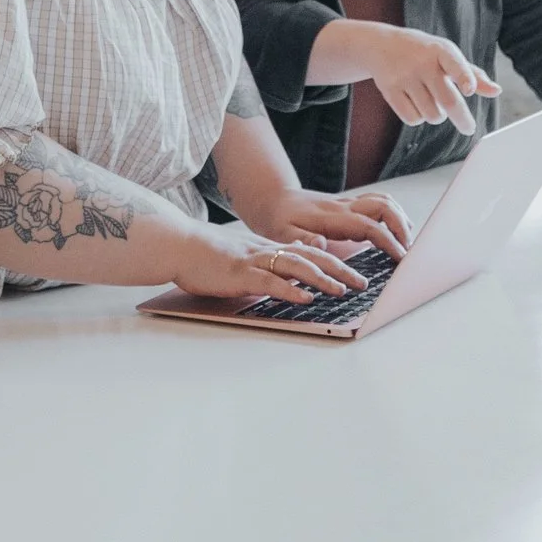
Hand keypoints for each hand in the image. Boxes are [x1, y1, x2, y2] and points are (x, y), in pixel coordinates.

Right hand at [159, 221, 368, 307]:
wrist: (178, 244)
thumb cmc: (206, 255)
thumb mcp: (243, 257)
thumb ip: (265, 264)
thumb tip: (288, 272)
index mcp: (268, 248)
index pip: (309, 252)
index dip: (334, 260)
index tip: (354, 271)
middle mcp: (266, 251)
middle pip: (311, 256)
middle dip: (340, 269)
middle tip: (362, 282)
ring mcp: (254, 261)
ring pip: (296, 266)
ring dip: (323, 278)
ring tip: (343, 289)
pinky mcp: (240, 274)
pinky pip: (270, 281)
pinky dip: (291, 289)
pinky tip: (306, 297)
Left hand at [256, 182, 411, 256]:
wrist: (273, 198)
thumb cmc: (277, 219)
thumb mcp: (281, 233)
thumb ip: (300, 240)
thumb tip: (322, 244)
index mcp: (332, 217)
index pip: (369, 225)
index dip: (388, 241)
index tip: (401, 258)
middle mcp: (344, 206)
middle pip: (384, 207)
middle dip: (402, 228)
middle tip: (408, 252)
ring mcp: (349, 203)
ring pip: (385, 201)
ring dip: (400, 219)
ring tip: (407, 243)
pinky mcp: (350, 204)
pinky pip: (379, 203)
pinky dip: (393, 214)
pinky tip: (396, 231)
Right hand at [360, 26, 499, 132]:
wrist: (382, 45)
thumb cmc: (425, 53)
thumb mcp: (448, 56)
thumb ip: (473, 74)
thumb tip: (496, 91)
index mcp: (441, 50)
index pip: (455, 64)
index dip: (463, 77)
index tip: (468, 90)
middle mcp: (423, 62)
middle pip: (448, 100)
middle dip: (462, 119)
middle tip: (469, 128)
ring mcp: (405, 76)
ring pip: (432, 114)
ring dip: (437, 116)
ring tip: (433, 103)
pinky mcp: (390, 90)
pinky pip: (413, 119)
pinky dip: (419, 118)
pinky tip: (417, 105)